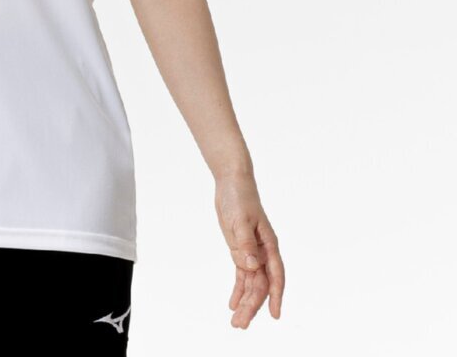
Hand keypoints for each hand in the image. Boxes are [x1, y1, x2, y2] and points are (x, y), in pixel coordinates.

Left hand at [214, 170, 283, 328]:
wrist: (232, 182)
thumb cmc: (239, 198)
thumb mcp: (240, 219)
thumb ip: (245, 243)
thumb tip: (251, 266)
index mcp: (268, 244)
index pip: (275, 275)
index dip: (275, 296)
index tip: (274, 314)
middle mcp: (263, 252)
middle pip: (260, 284)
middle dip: (252, 306)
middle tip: (241, 325)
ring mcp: (252, 252)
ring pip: (251, 283)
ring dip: (244, 302)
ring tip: (236, 322)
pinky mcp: (240, 250)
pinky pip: (241, 274)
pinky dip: (238, 289)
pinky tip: (233, 304)